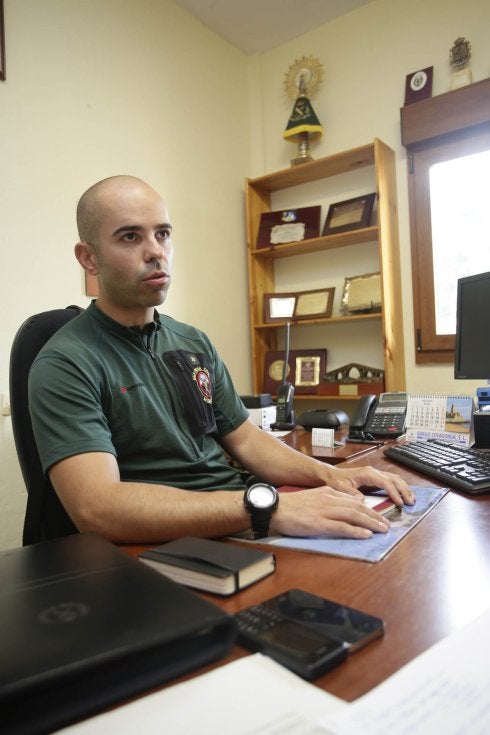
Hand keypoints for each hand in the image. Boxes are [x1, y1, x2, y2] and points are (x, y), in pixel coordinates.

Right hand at [272, 486, 391, 539]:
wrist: (274, 508)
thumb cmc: (291, 505)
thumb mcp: (314, 496)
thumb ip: (332, 498)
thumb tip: (351, 503)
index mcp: (328, 493)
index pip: (354, 500)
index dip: (369, 508)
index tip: (379, 516)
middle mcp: (329, 500)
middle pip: (358, 507)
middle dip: (375, 516)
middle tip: (387, 524)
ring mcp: (324, 512)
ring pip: (354, 516)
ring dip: (371, 523)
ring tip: (382, 530)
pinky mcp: (319, 524)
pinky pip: (342, 527)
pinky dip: (356, 531)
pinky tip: (365, 535)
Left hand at [321, 465, 414, 505]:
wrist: (331, 475)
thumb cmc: (335, 481)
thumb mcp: (341, 488)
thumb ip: (351, 494)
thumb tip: (362, 501)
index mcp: (367, 474)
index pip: (385, 482)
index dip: (394, 492)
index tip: (400, 503)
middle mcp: (374, 472)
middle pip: (394, 479)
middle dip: (404, 490)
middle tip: (411, 503)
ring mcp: (375, 474)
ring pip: (395, 479)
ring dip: (404, 488)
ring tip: (411, 500)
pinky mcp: (375, 479)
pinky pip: (391, 481)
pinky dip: (399, 488)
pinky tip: (403, 496)